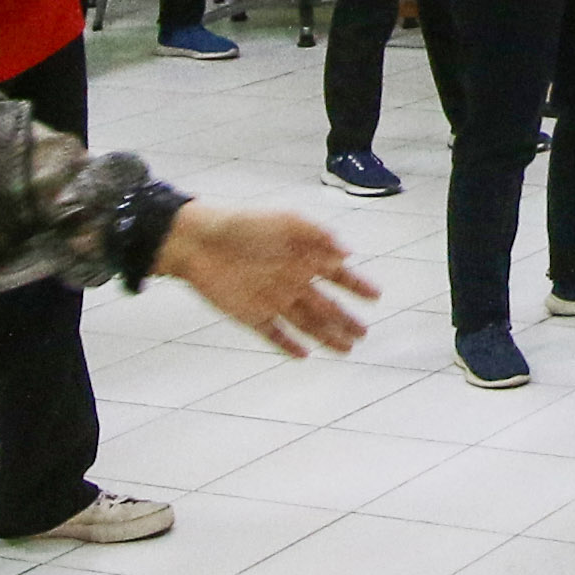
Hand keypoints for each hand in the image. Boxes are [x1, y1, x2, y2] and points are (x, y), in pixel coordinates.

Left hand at [158, 204, 377, 359]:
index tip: (375, 296)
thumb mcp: (287, 220)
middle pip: (326, 306)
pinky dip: (289, 344)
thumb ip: (319, 235)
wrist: (198, 242)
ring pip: (307, 324)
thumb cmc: (242, 224)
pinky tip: (304, 354)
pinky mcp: (252, 315)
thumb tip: (348, 251)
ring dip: (327, 336)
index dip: (357, 285)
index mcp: (303, 257)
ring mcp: (273, 300)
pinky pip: (275, 334)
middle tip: (364, 333)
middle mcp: (292, 281)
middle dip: (346, 320)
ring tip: (346, 349)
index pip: (338, 275)